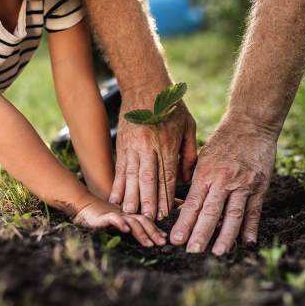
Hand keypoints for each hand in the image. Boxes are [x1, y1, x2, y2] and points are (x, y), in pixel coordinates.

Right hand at [73, 198, 166, 246]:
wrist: (82, 206)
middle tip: (162, 243)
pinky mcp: (103, 216)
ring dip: (142, 233)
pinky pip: (114, 219)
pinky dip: (121, 223)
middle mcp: (125, 214)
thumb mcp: (117, 223)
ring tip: (149, 244)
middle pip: (143, 220)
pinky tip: (126, 230)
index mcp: (129, 215)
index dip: (156, 229)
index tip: (164, 238)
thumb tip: (135, 236)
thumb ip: (127, 227)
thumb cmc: (99, 217)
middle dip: (154, 232)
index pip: (146, 220)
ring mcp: (115, 214)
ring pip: (132, 221)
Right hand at [109, 92, 197, 220]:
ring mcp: (133, 145)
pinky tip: (115, 199)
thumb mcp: (188, 126)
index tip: (166, 212)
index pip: (167, 174)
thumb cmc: (171, 107)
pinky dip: (117, 185)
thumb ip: (189, 154)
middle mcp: (149, 145)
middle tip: (148, 219)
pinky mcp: (122, 145)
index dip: (166, 195)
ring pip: (132, 176)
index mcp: (167, 142)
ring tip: (130, 214)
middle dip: (148, 201)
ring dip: (131, 197)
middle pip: (148, 178)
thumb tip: (186, 179)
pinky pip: (119, 169)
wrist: (145, 85)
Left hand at [170, 113, 276, 254]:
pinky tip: (246, 243)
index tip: (175, 239)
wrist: (251, 123)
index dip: (184, 222)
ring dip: (225, 235)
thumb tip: (182, 206)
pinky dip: (250, 228)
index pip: (192, 203)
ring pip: (232, 214)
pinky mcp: (259, 186)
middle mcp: (223, 180)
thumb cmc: (222, 142)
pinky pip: (254, 210)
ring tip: (218, 252)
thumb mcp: (202, 158)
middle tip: (192, 251)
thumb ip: (195, 181)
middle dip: (200, 233)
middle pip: (210, 211)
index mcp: (205, 174)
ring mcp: (243, 184)